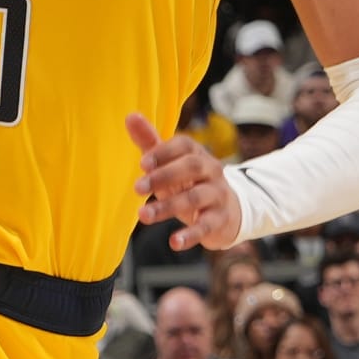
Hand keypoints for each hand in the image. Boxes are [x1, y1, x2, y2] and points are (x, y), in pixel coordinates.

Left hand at [127, 113, 241, 253]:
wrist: (228, 211)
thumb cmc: (190, 183)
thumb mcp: (171, 165)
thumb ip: (151, 143)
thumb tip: (130, 116)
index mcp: (196, 154)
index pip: (184, 145)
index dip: (164, 152)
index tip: (142, 163)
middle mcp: (211, 170)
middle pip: (192, 167)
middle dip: (164, 176)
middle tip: (137, 188)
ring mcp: (217, 195)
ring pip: (195, 197)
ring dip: (168, 207)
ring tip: (143, 215)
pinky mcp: (220, 220)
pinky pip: (207, 226)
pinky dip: (191, 235)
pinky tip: (174, 243)